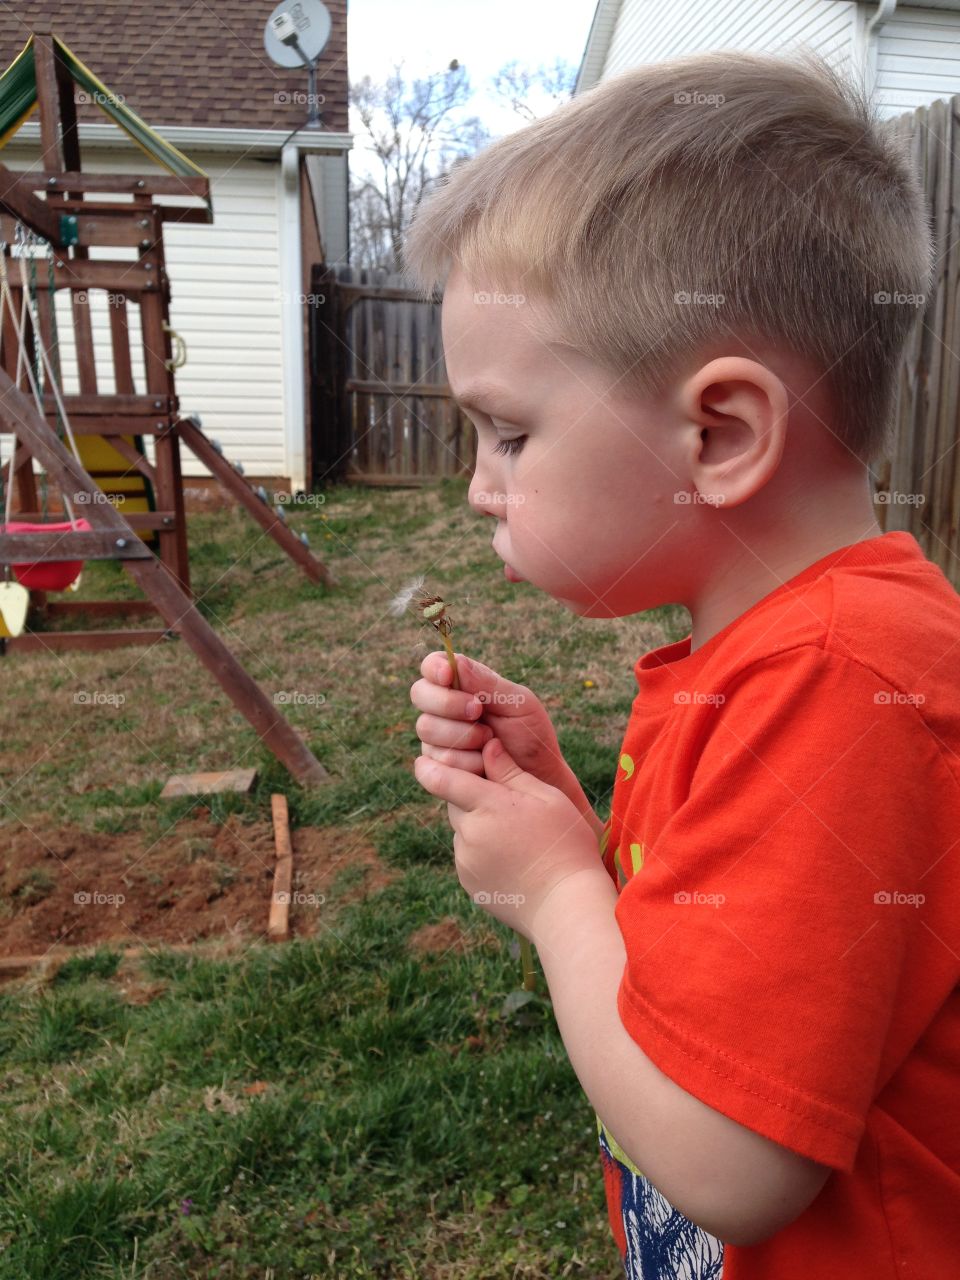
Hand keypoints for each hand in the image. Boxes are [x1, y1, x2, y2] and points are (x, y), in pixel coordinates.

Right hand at [411, 650, 577, 788]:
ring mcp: (437, 738)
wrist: (538, 781)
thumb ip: (487, 684)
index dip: (434, 667)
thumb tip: (455, 661)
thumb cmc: (531, 738)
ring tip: (491, 742)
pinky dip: (465, 761)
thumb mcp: (518, 704)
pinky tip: (484, 764)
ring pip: (426, 727)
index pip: (433, 666)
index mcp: (464, 685)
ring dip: (462, 735)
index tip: (448, 675)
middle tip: (478, 711)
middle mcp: (444, 710)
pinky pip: (436, 758)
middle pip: (419, 693)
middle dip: (448, 702)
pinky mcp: (438, 767)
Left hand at [413, 734, 602, 940]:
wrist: (567, 906)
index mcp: (489, 806)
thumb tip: (488, 745)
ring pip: (464, 832)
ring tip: (517, 838)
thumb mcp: (548, 799)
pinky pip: (469, 857)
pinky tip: (513, 860)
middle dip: (472, 799)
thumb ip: (512, 772)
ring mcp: (467, 862)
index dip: (428, 769)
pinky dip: (483, 853)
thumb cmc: (565, 845)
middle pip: (456, 805)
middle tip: (505, 805)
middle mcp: (470, 834)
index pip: (442, 780)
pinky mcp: (470, 884)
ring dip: (479, 827)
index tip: (421, 761)